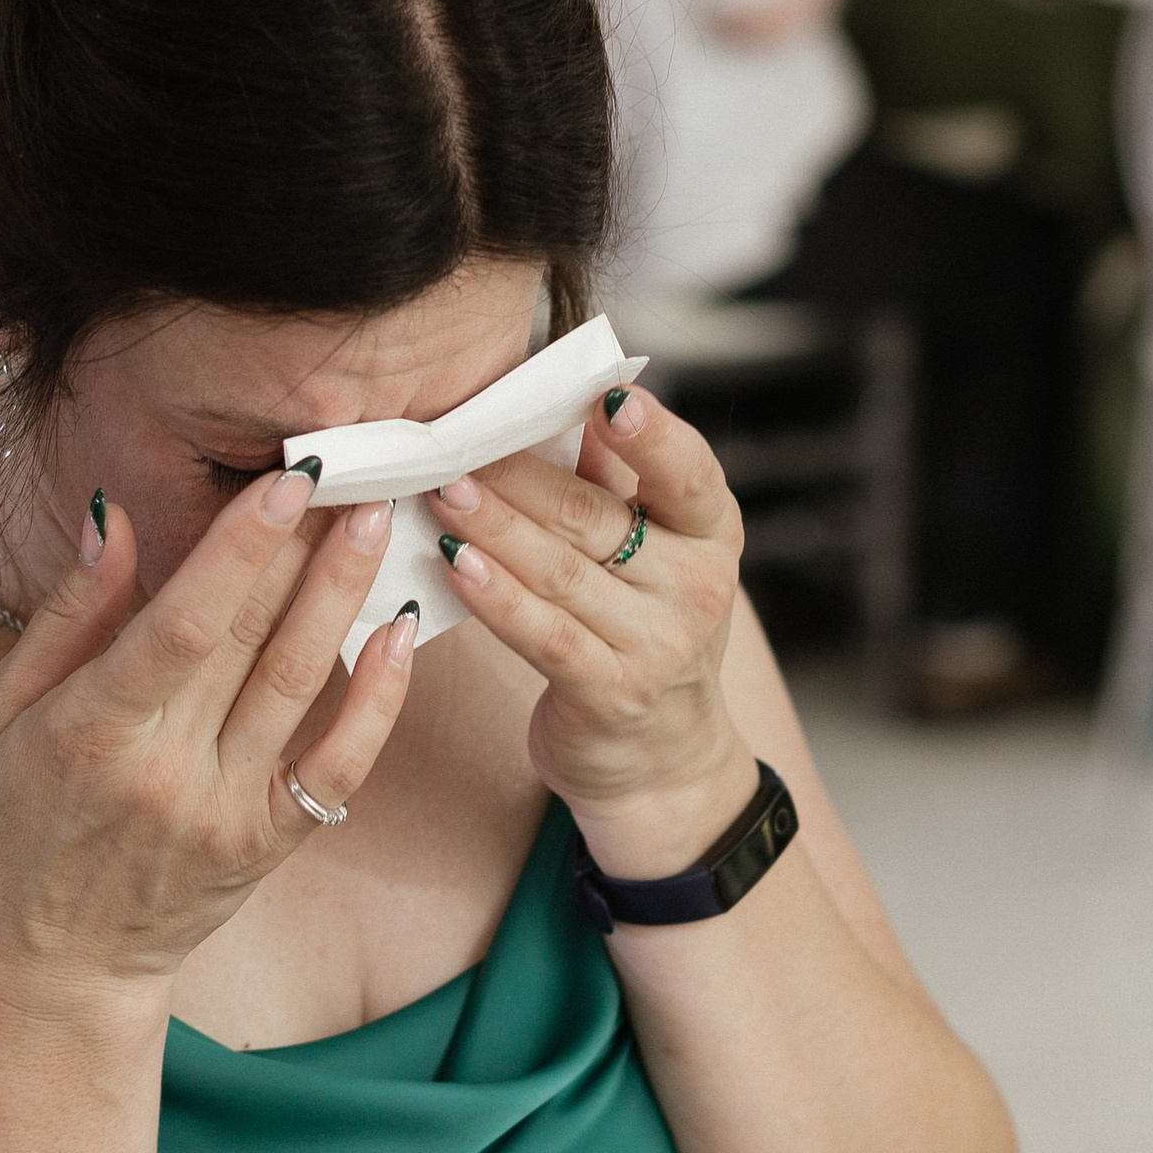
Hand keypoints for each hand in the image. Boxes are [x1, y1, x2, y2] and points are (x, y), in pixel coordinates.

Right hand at [0, 470, 413, 1010]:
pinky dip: (378, 699)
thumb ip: (70, 614)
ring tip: (379, 520)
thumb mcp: (11, 710)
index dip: (239, 547)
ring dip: (345, 595)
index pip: (182, 622)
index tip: (286, 478)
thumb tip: (121, 517)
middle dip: (304, 546)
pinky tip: (400, 632)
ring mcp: (226, 811)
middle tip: (354, 469)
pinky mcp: (270, 842)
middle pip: (249, 639)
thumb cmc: (25, 819)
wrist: (63, 957)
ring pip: (300, 686)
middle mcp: (165, 770)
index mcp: (91, 728)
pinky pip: (339, 765)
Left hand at [429, 386, 757, 874]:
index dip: (653, 435)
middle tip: (457, 440)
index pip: (689, 474)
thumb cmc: (646, 626)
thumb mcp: (657, 551)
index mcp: (710, 533)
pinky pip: (542, 634)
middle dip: (520, 475)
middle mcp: (694, 587)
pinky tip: (454, 563)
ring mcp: (654, 645)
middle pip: (597, 518)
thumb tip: (572, 399)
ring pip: (561, 572)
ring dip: (494, 528)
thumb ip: (619, 480)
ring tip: (442, 490)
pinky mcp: (608, 692)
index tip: (609, 396)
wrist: (663, 756)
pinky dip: (495, 597)